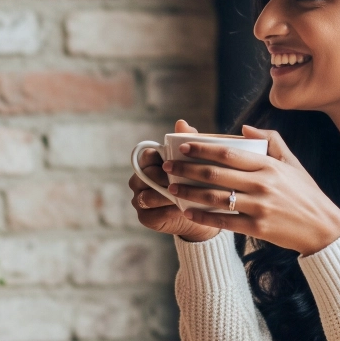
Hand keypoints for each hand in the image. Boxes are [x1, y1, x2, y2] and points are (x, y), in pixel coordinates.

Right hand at [129, 120, 218, 242]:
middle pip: (147, 176)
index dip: (162, 159)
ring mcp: (139, 199)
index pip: (148, 156)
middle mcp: (139, 180)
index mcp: (148, 163)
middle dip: (165, 178)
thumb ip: (188, 141)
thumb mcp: (194, 161)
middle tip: (184, 180)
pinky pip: (152, 214)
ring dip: (166, 196)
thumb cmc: (195, 182)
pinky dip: (167, 211)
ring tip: (184, 196)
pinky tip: (182, 210)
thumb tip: (181, 122)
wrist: (200, 214)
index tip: (178, 162)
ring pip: (147, 196)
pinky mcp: (144, 217)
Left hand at [162, 125, 339, 254]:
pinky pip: (224, 221)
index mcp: (268, 165)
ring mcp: (259, 207)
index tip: (184, 146)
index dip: (202, 148)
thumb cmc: (305, 193)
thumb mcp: (292, 163)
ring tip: (172, 188)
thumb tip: (244, 130)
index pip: (227, 153)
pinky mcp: (258, 228)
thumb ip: (271, 141)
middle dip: (187, 169)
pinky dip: (203, 216)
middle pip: (215, 174)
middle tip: (168, 166)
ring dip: (189, 192)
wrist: (323, 228)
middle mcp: (262, 184)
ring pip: (215, 198)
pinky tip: (188, 211)